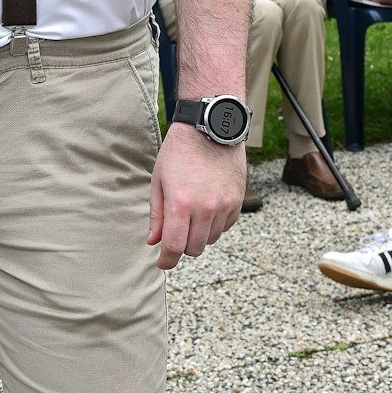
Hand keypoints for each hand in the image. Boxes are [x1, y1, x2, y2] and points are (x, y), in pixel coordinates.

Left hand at [146, 123, 245, 269]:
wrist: (210, 129)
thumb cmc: (178, 152)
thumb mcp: (159, 180)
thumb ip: (157, 214)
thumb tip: (153, 241)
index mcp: (180, 204)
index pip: (174, 247)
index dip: (166, 260)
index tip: (162, 263)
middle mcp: (205, 208)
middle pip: (194, 249)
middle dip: (182, 247)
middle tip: (175, 235)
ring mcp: (225, 206)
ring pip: (211, 240)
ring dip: (199, 236)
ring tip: (190, 215)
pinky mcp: (238, 201)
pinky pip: (225, 227)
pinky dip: (214, 225)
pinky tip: (206, 208)